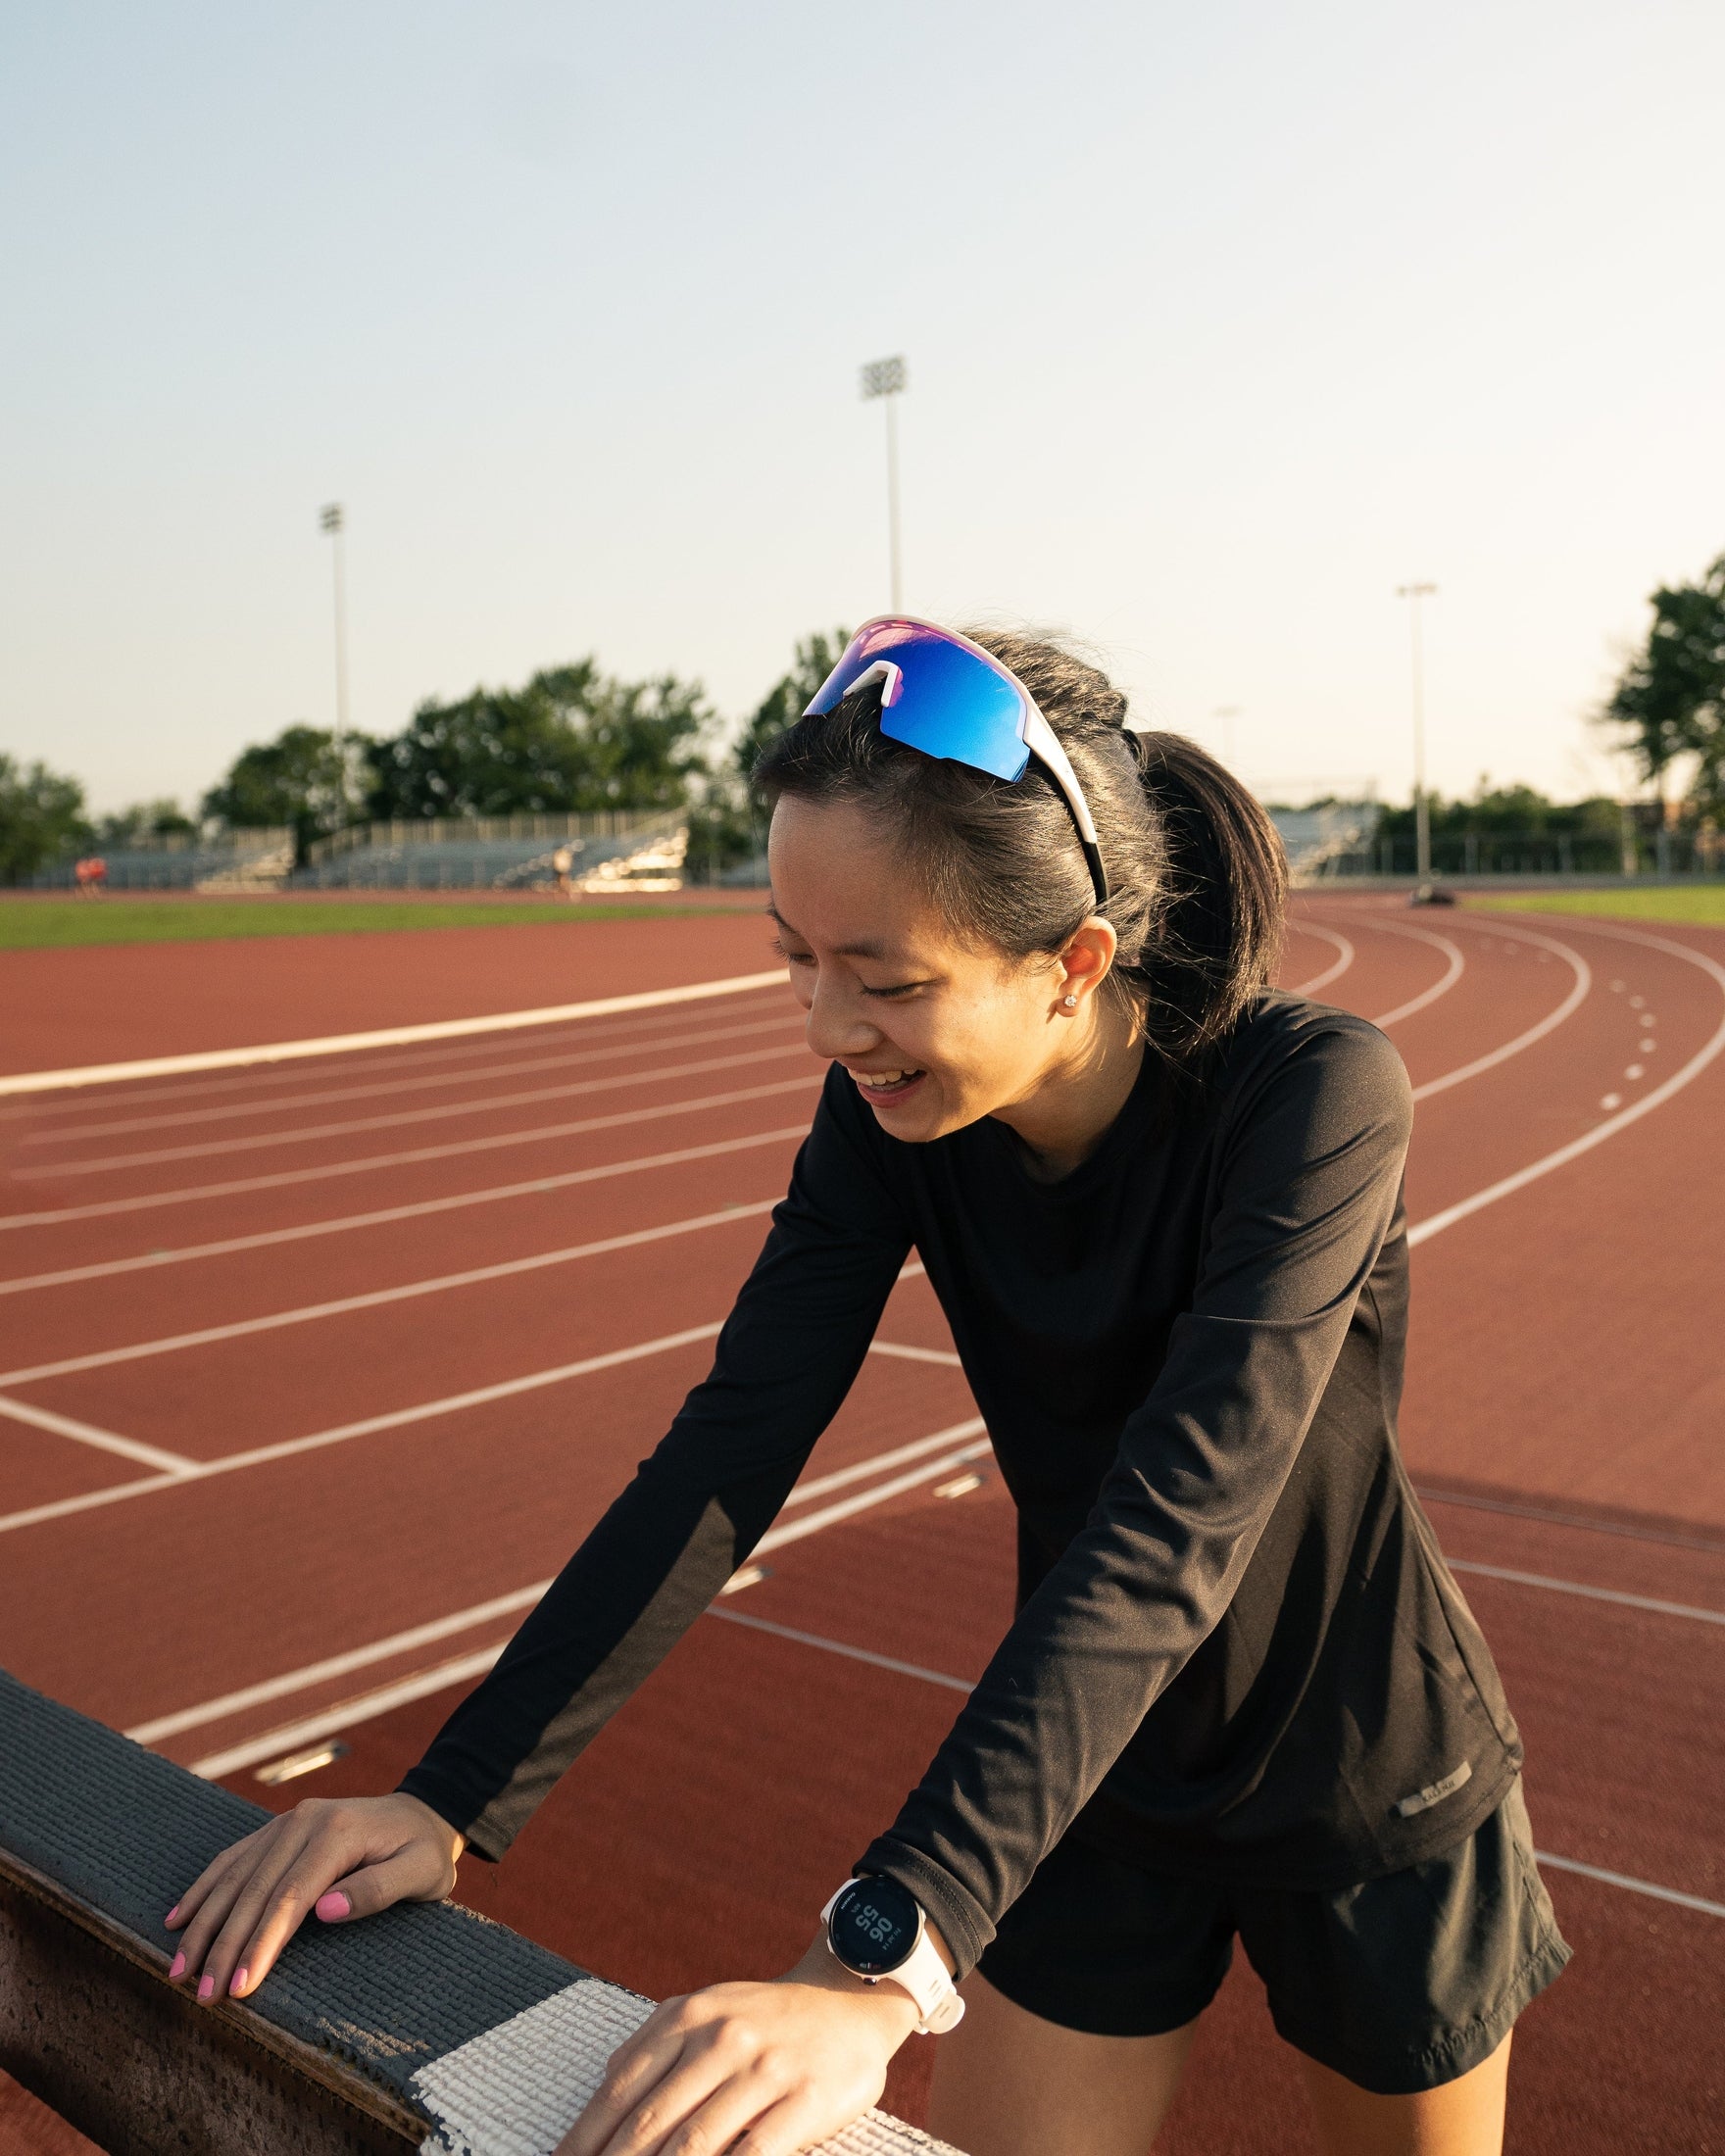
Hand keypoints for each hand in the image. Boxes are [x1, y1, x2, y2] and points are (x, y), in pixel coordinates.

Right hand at [163, 1792, 463, 2003]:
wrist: (422, 1811)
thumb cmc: (424, 1852)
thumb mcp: (421, 1873)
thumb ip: (377, 1889)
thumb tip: (323, 1911)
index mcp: (336, 1833)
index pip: (289, 1898)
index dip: (261, 1944)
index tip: (240, 1989)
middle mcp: (303, 1821)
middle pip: (254, 1891)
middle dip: (224, 1946)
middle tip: (203, 1996)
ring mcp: (286, 1822)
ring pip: (234, 1878)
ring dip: (203, 1925)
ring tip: (179, 1971)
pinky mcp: (276, 1829)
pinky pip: (232, 1860)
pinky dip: (204, 1890)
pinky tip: (178, 1919)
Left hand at [556, 1938, 920, 2155]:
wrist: (848, 2000)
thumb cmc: (766, 2017)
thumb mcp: (707, 2007)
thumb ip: (655, 2044)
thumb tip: (602, 2092)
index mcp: (688, 2017)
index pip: (621, 2088)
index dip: (585, 2137)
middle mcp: (721, 2038)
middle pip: (650, 2122)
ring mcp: (764, 2068)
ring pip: (695, 2143)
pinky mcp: (803, 2099)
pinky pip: (754, 2154)